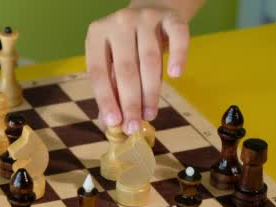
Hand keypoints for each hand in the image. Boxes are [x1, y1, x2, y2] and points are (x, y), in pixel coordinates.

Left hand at [86, 6, 189, 134]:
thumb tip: (109, 125)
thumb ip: (110, 90)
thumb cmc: (128, 46)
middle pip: (125, 69)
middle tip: (133, 126)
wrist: (153, 11)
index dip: (106, 99)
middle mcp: (119, 22)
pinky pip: (178, 37)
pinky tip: (176, 76)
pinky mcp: (170, 16)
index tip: (114, 122)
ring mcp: (145, 17)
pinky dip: (178, 56)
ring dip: (151, 91)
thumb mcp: (112, 63)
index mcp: (97, 35)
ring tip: (150, 114)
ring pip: (150, 59)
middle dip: (130, 102)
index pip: (98, 72)